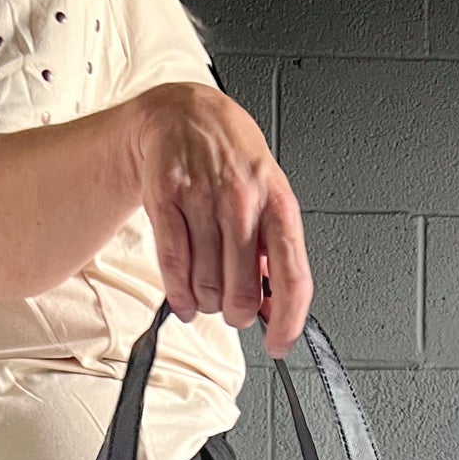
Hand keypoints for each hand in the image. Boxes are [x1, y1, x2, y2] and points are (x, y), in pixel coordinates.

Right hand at [128, 81, 311, 359]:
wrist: (184, 114)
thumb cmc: (231, 160)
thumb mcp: (268, 196)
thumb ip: (273, 251)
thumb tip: (275, 306)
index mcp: (279, 203)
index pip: (292, 277)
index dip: (288, 321)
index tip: (279, 344)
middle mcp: (244, 200)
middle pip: (241, 291)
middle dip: (235, 313)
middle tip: (232, 309)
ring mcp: (202, 198)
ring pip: (205, 285)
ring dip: (204, 303)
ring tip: (205, 294)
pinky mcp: (166, 198)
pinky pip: (173, 267)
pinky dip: (178, 295)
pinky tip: (183, 300)